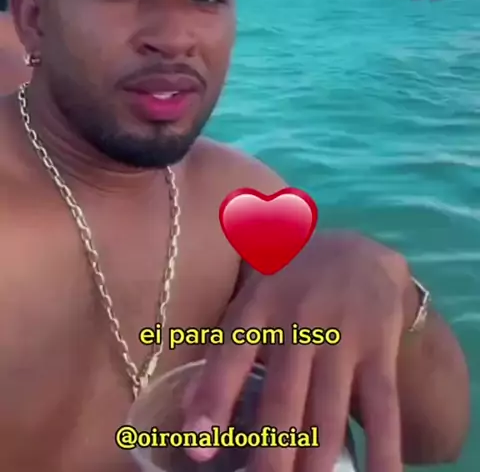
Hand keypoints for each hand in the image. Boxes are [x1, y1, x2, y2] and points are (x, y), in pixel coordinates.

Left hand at [183, 231, 412, 471]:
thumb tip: (188, 416)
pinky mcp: (379, 350)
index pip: (232, 355)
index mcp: (260, 306)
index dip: (214, 400)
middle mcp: (299, 321)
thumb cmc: (289, 284)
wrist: (359, 249)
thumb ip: (223, 352)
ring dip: (315, 465)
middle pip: (283, 400)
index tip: (199, 448)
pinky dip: (383, 452)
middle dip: (271, 455)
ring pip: (328, 414)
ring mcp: (343, 336)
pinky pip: (382, 409)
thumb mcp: (251, 301)